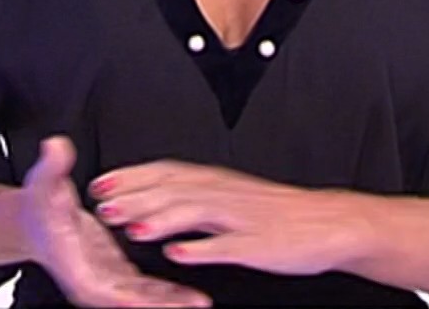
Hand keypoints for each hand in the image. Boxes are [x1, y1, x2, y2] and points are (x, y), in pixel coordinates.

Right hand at [18, 137, 211, 307]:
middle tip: (194, 304)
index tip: (146, 299)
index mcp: (72, 265)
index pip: (100, 286)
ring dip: (169, 301)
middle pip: (129, 299)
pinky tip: (189, 294)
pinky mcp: (116, 273)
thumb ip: (54, 167)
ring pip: (141, 296)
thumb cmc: (39, 205)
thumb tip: (57, 147)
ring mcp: (105, 279)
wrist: (34, 220)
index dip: (125, 294)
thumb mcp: (44, 182)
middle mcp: (90, 279)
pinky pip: (145, 287)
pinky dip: (166, 293)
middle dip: (160, 304)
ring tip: (200, 302)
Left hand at [88, 160, 365, 275]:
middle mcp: (224, 194)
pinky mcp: (257, 244)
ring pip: (195, 213)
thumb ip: (196, 197)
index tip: (99, 182)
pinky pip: (226, 246)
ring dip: (160, 219)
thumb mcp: (232, 196)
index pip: (167, 173)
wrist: (330, 222)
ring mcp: (241, 218)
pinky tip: (177, 255)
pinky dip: (200, 249)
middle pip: (173, 190)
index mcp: (217, 182)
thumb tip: (157, 198)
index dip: (131, 177)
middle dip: (134, 197)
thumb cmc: (280, 213)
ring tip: (129, 227)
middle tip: (100, 204)